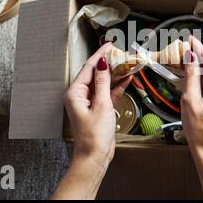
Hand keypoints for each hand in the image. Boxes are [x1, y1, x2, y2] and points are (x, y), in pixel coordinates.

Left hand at [64, 42, 131, 164]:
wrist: (94, 157)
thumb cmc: (94, 135)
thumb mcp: (101, 105)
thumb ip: (103, 82)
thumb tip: (103, 63)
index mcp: (75, 92)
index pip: (89, 67)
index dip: (100, 55)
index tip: (110, 44)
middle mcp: (80, 95)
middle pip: (95, 74)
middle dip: (109, 64)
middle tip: (122, 53)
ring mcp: (89, 102)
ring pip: (103, 83)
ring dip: (115, 75)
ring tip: (128, 63)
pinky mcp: (98, 109)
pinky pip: (107, 93)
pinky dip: (116, 87)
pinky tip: (127, 79)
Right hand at [180, 35, 202, 199]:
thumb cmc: (200, 131)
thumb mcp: (190, 101)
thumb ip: (190, 76)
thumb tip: (189, 58)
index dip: (198, 49)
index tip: (190, 38)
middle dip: (196, 57)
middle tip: (183, 47)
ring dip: (197, 67)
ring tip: (183, 57)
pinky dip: (200, 77)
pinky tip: (189, 71)